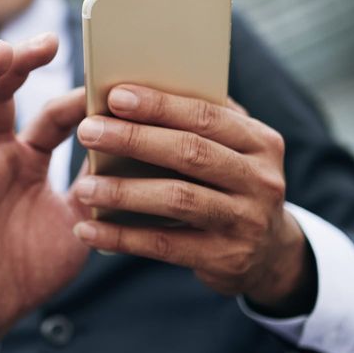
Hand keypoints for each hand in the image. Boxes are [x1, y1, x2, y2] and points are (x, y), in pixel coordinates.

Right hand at [0, 34, 89, 352]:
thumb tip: (134, 156)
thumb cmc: (36, 264)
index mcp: (28, 159)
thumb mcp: (78, 221)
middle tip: (46, 40)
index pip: (49, 116)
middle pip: (0, 97)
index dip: (72, 98)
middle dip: (19, 66)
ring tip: (0, 52)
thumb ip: (97, 188)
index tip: (100, 78)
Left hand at [72, 85, 314, 316]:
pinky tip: (87, 230)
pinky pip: (164, 246)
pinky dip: (122, 237)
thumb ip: (200, 124)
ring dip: (123, 192)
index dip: (160, 105)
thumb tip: (137, 93)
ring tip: (83, 187)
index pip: (206, 115)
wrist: (270, 254)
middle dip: (133, 140)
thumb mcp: (234, 151)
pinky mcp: (225, 259)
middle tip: (88, 132)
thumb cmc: (232, 185)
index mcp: (260, 142)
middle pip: (190, 153)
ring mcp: (246, 222)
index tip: (115, 96)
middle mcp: (260, 180)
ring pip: (177, 200)